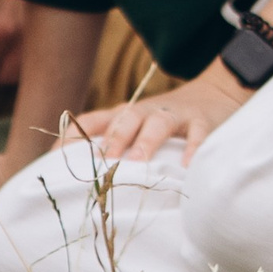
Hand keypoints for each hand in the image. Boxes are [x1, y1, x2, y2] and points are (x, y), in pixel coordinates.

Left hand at [74, 60, 248, 164]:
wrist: (216, 93)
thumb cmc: (167, 120)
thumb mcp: (137, 126)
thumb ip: (113, 145)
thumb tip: (79, 178)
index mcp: (125, 114)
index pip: (91, 121)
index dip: (72, 137)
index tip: (56, 161)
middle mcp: (146, 111)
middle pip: (125, 119)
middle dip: (113, 140)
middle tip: (102, 163)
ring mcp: (175, 114)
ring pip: (157, 123)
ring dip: (146, 142)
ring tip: (138, 163)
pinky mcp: (203, 121)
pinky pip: (197, 135)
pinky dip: (192, 149)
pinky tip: (186, 166)